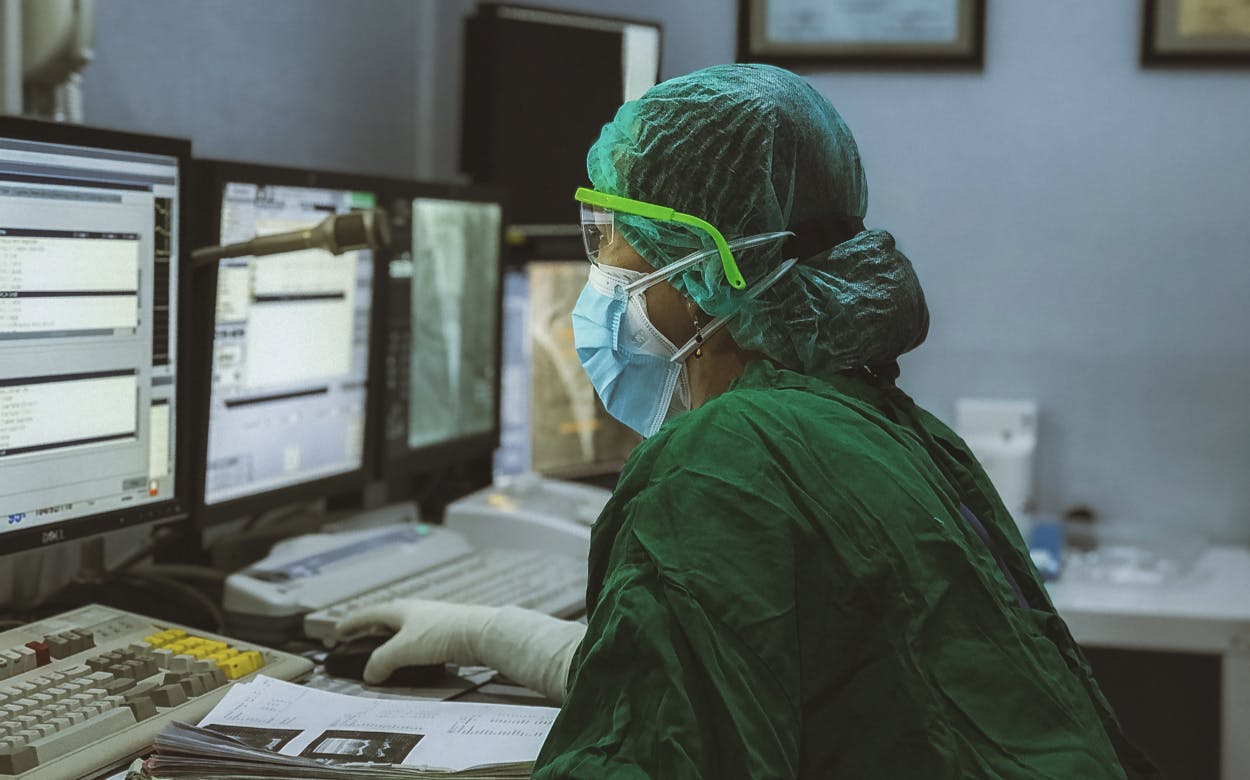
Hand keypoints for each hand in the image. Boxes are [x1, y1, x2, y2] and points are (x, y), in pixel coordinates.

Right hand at [334, 598, 497, 683]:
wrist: (480, 633)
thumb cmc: (441, 635)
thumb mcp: (404, 649)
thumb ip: (381, 662)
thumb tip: (369, 675)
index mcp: (400, 610)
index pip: (368, 614)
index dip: (351, 623)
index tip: (336, 631)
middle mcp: (414, 611)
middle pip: (385, 620)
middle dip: (369, 631)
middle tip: (355, 642)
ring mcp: (430, 621)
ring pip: (402, 630)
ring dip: (388, 641)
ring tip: (380, 655)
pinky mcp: (444, 633)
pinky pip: (417, 641)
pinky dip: (406, 649)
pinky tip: (409, 660)